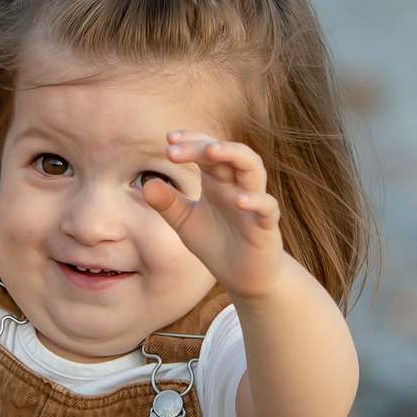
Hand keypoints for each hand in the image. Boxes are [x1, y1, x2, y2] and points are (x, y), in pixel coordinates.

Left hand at [144, 132, 285, 300]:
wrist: (244, 277)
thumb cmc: (216, 243)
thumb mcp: (185, 223)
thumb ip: (168, 204)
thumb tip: (148, 184)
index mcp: (217, 181)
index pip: (207, 150)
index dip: (191, 140)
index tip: (168, 139)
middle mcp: (236, 185)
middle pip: (226, 153)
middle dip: (202, 146)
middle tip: (174, 150)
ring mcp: (254, 203)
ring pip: (253, 169)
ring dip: (235, 155)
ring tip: (212, 151)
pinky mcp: (266, 226)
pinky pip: (268, 207)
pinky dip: (256, 201)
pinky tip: (239, 201)